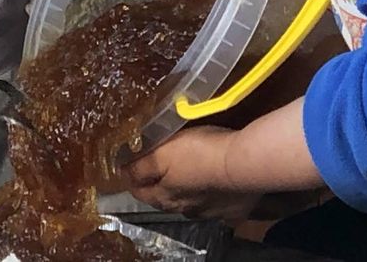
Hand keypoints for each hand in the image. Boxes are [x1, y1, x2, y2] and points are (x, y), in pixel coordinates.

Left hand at [126, 127, 260, 226]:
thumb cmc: (199, 153)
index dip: (131, 179)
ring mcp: (211, 213)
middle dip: (160, 186)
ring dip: (188, 192)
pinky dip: (214, 196)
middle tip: (159, 170)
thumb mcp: (162, 153)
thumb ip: (140, 166)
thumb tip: (122, 172)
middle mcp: (185, 210)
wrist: (244, 163)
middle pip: (165, 199)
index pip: (139, 192)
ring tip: (189, 177)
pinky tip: (217, 187)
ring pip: (192, 203)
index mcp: (164, 197)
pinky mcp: (234, 210)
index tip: (128, 167)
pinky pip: (218, 204)